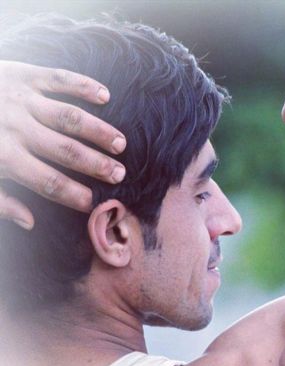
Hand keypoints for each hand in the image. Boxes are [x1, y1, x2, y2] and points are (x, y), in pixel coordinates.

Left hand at [0, 61, 127, 229]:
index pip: (46, 181)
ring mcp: (20, 98)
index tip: (92, 204)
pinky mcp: (21, 74)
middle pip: (65, 150)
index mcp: (3, 156)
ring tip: (120, 144)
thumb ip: (0, 201)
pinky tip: (105, 96)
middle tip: (119, 175)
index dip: (72, 195)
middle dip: (95, 165)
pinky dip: (83, 85)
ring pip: (68, 116)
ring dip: (98, 130)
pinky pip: (58, 77)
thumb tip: (30, 221)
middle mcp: (16, 127)